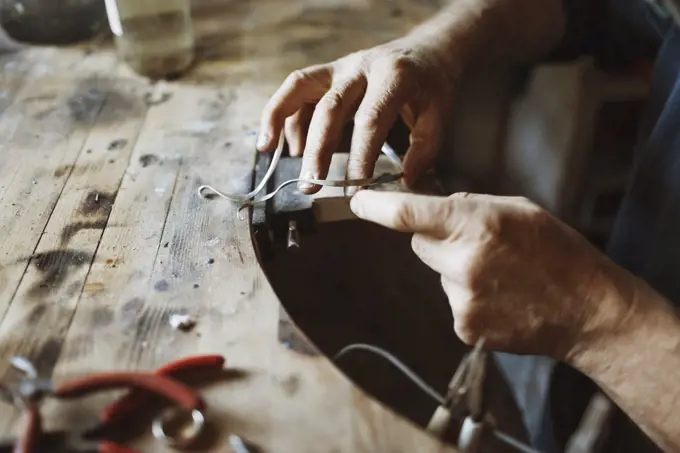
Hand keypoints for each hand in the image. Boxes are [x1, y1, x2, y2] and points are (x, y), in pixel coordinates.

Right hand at [256, 36, 459, 192]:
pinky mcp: (328, 71)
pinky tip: (282, 143)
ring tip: (269, 152)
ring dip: (281, 120)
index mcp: (393, 77)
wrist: (428, 48)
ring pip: (301, 88)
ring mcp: (340, 66)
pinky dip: (283, 113)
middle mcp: (361, 67)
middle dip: (317, 150)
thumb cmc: (433, 84)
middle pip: (330, 108)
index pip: (369, 121)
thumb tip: (404, 181)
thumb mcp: (440, 113)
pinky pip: (297, 88)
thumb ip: (425, 147)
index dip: (360, 157)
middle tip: (310, 184)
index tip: (355, 188)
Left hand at [349, 190, 631, 359]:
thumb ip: (470, 205)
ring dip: (456, 269)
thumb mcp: (517, 209)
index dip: (376, 207)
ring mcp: (461, 300)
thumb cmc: (559, 253)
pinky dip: (468, 295)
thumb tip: (433, 206)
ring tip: (500, 274)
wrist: (588, 312)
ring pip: (438, 273)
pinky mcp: (464, 327)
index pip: (408, 215)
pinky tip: (500, 295)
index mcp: (475, 226)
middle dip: (436, 238)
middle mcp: (462, 264)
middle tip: (475, 242)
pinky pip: (451, 299)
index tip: (358, 201)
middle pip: (419, 244)